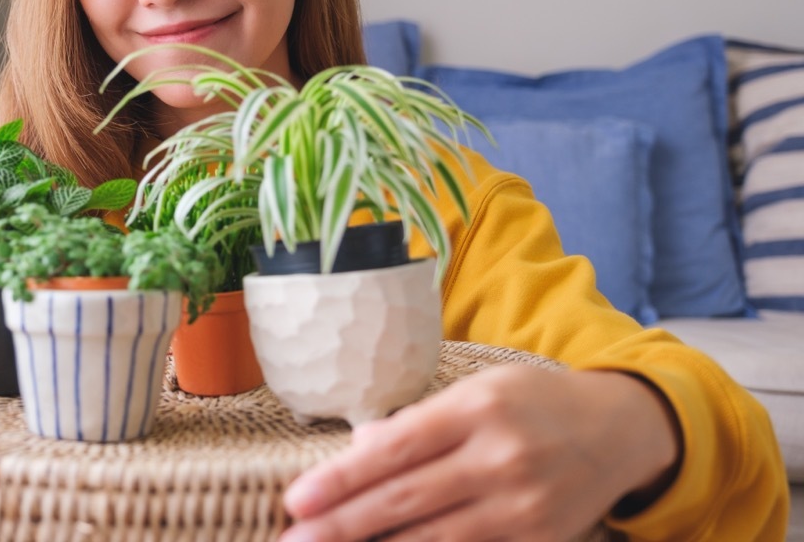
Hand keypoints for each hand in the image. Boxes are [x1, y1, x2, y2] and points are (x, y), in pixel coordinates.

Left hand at [280, 365, 679, 541]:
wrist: (621, 429)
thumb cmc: (532, 404)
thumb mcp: (477, 391)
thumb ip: (418, 422)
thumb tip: (359, 449)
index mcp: (475, 408)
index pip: (395, 448)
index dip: (342, 479)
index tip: (297, 501)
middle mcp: (499, 457)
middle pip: (405, 498)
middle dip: (342, 526)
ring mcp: (522, 505)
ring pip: (434, 538)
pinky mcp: (541, 539)